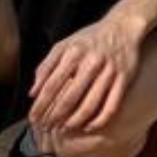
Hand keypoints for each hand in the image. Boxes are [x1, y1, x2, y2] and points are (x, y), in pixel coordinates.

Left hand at [29, 8, 146, 143]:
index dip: (40, 106)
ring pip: (90, 105)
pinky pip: (111, 106)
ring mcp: (109, 71)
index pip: (51, 85)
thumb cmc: (89, 39)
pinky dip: (99, 120)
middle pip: (69, 98)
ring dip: (74, 122)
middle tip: (46, 128)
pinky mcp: (124, 79)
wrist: (123, 26)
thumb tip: (32, 94)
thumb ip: (45, 67)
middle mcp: (92, 62)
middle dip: (55, 117)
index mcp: (74, 52)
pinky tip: (89, 126)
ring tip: (64, 129)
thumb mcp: (64, 45)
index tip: (33, 119)